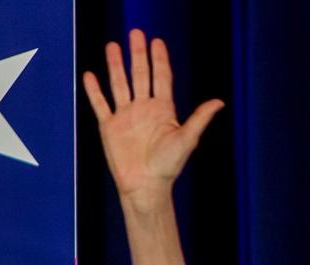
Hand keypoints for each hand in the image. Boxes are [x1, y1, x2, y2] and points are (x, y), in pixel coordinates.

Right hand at [82, 29, 215, 264]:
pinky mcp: (109, 126)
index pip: (161, 78)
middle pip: (140, 75)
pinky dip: (94, 90)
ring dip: (116, 65)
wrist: (146, 185)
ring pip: (119, 84)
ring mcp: (126, 116)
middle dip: (138, 55)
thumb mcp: (187, 139)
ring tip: (112, 45)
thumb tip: (220, 102)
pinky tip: (90, 75)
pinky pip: (100, 104)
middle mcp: (143, 108)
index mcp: (163, 110)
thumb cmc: (169, 165)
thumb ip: (199, 118)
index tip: (157, 41)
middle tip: (136, 33)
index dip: (160, 59)